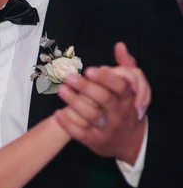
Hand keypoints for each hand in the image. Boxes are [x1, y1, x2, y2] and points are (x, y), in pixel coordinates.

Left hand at [54, 43, 149, 164]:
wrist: (129, 142)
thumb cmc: (123, 109)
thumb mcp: (129, 90)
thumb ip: (125, 66)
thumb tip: (119, 45)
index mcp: (127, 99)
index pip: (120, 87)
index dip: (106, 78)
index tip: (89, 69)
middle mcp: (120, 114)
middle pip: (104, 99)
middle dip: (86, 87)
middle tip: (69, 76)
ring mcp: (108, 129)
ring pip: (92, 115)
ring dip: (75, 102)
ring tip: (61, 89)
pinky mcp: (96, 141)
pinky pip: (81, 133)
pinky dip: (68, 124)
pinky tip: (57, 113)